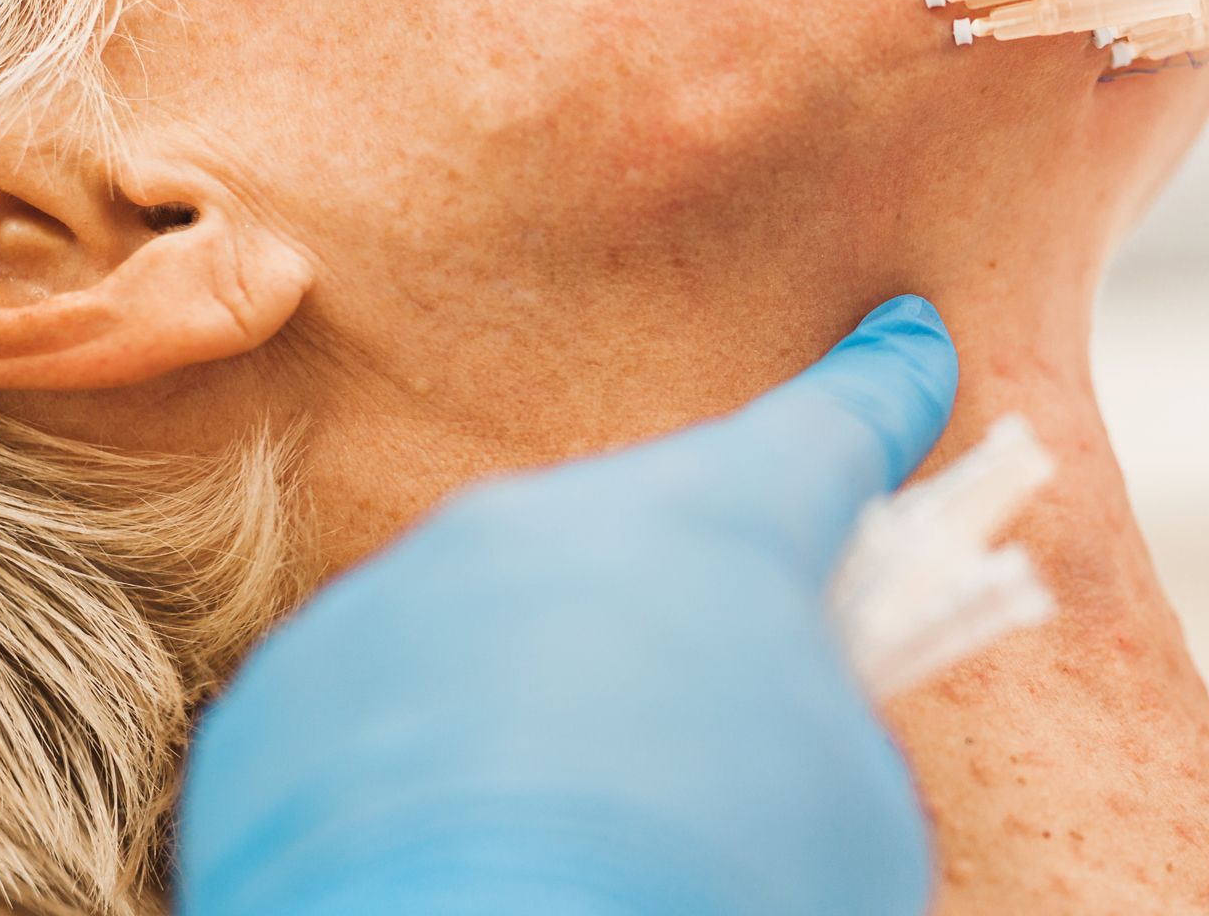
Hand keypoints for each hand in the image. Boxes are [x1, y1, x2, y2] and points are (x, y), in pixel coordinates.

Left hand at [178, 296, 958, 915]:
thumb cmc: (712, 887)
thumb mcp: (855, 800)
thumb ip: (823, 710)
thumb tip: (770, 719)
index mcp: (719, 520)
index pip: (830, 427)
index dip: (885, 391)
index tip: (904, 348)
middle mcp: (555, 519)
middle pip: (660, 527)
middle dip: (702, 596)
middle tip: (725, 702)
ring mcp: (415, 588)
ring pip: (525, 601)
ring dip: (571, 671)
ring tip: (593, 805)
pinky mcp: (304, 680)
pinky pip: (410, 684)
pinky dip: (455, 740)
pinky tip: (482, 831)